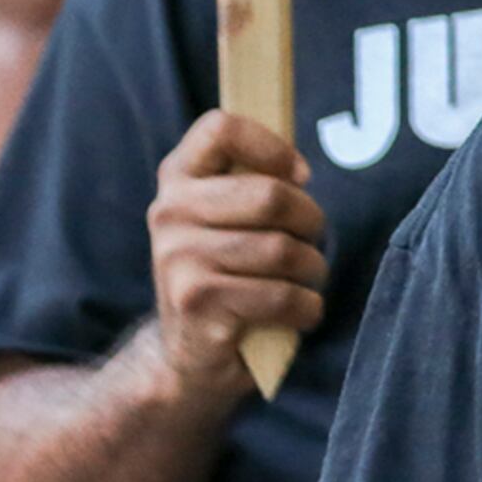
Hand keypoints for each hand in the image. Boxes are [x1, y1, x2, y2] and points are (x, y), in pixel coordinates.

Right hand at [144, 110, 325, 395]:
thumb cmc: (225, 270)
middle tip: (310, 238)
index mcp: (177, 178)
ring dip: (312, 268)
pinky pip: (280, 296)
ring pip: (281, 250)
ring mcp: (179, 260)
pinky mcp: (198, 304)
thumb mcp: (224, 216)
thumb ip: (251, 180)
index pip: (220, 128)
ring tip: (306, 278)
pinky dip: (306, 307)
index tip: (298, 176)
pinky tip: (300, 312)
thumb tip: (298, 169)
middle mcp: (169, 213)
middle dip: (309, 220)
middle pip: (270, 195)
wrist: (186, 353)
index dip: (272, 147)